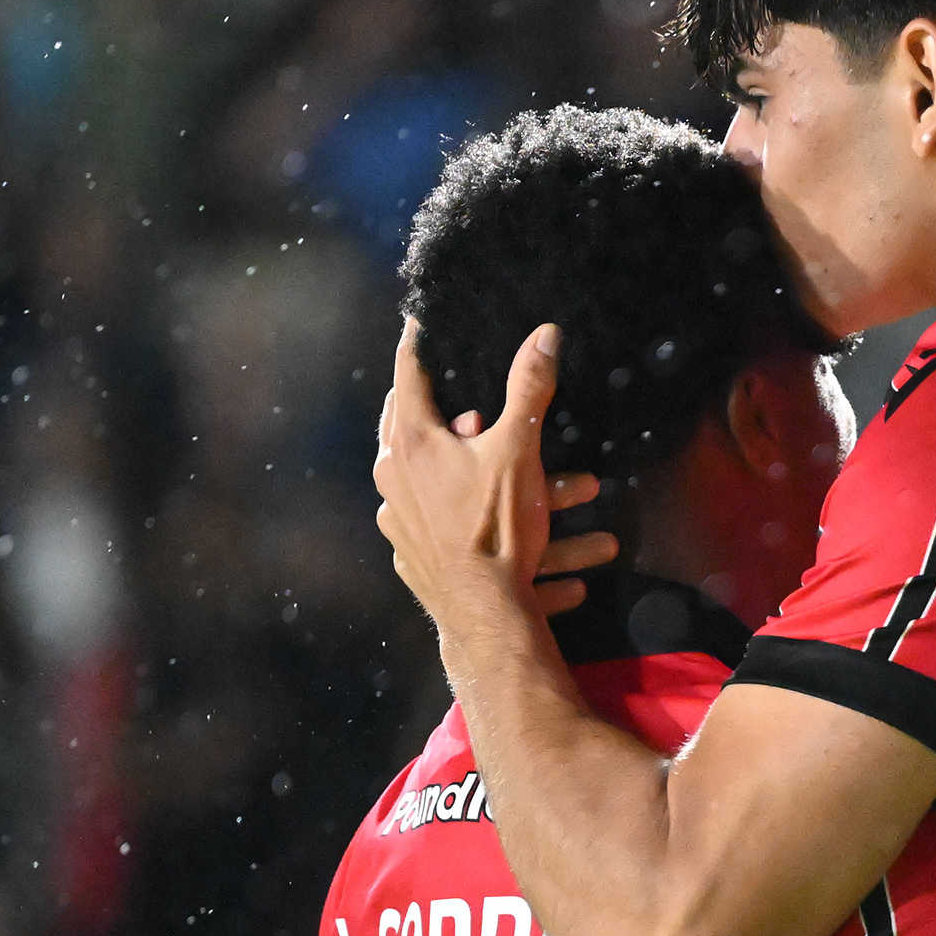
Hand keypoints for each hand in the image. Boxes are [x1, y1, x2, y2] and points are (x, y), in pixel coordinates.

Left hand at [373, 321, 619, 630]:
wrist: (484, 615)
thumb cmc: (496, 526)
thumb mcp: (519, 451)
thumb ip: (530, 389)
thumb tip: (545, 334)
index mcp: (410, 442)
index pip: (408, 375)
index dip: (416, 343)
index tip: (416, 321)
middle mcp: (391, 476)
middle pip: (403, 423)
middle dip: (433, 405)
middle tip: (444, 385)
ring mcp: (394, 518)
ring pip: (420, 476)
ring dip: (456, 464)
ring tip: (483, 455)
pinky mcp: (408, 553)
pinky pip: (429, 520)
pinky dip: (454, 510)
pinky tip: (480, 514)